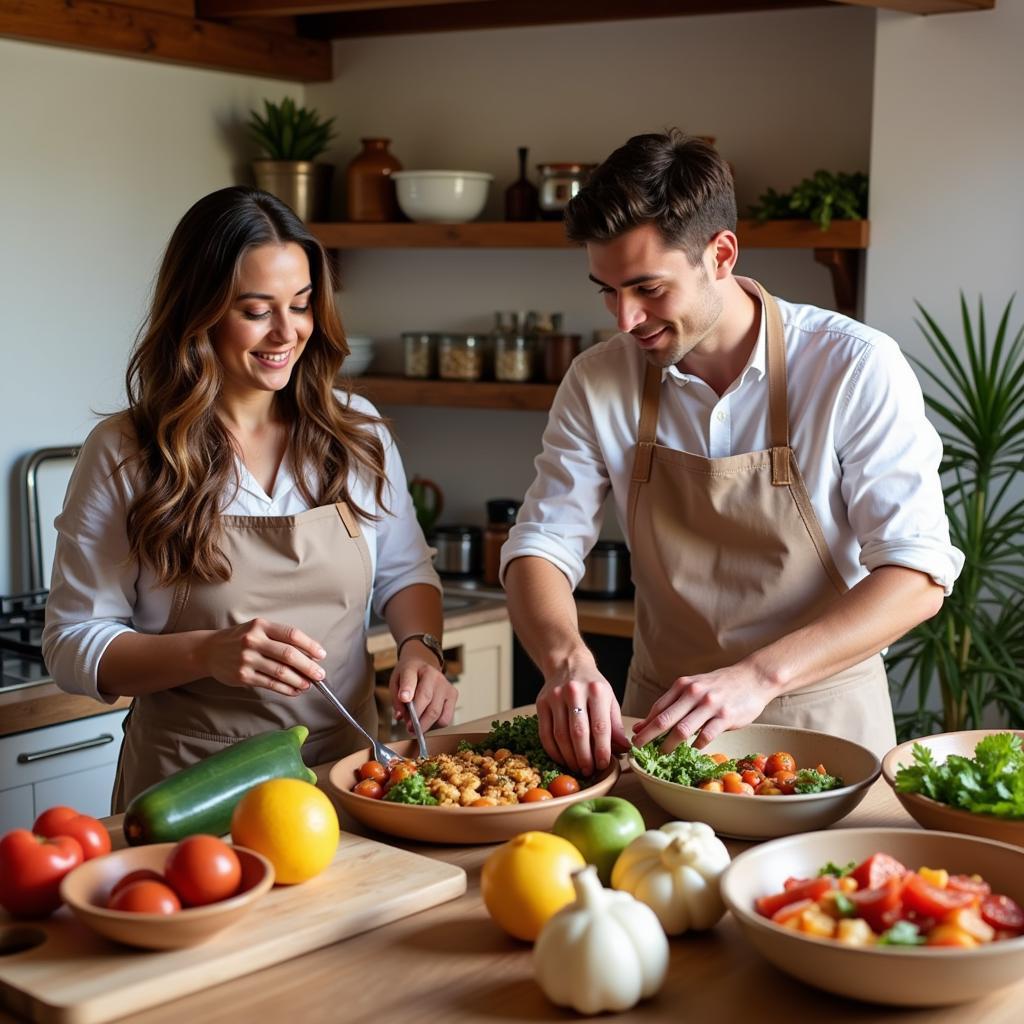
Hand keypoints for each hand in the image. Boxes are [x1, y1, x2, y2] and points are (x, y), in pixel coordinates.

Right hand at [199, 618, 325, 696]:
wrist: (209, 650)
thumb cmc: (241, 639)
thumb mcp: (258, 630)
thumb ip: (280, 638)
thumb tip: (309, 655)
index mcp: (261, 626)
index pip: (292, 635)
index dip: (310, 645)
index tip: (321, 655)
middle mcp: (253, 641)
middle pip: (288, 655)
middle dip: (308, 666)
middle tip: (320, 674)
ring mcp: (247, 659)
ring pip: (281, 672)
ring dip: (299, 680)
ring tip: (309, 685)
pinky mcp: (243, 676)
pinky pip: (270, 684)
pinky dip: (286, 689)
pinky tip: (295, 690)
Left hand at [389, 652, 457, 731]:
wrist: (423, 666)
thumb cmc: (409, 677)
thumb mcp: (395, 682)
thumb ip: (397, 699)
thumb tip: (402, 717)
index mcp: (414, 668)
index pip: (410, 679)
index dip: (407, 689)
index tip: (404, 698)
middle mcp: (433, 675)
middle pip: (426, 700)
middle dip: (416, 719)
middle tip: (409, 728)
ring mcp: (445, 685)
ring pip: (438, 713)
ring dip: (426, 725)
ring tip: (418, 726)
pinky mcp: (453, 694)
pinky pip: (446, 718)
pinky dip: (436, 725)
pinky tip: (428, 722)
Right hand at [536, 656, 629, 776]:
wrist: (567, 663)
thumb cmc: (592, 685)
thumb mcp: (609, 699)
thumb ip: (615, 724)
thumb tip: (624, 749)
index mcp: (596, 690)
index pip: (600, 726)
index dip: (601, 749)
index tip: (603, 764)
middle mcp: (574, 691)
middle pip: (578, 733)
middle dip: (584, 757)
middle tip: (588, 771)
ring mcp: (555, 697)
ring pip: (560, 735)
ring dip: (569, 757)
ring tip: (577, 768)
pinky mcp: (541, 703)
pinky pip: (545, 733)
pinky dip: (553, 751)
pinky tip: (562, 759)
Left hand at [630, 661, 780, 752]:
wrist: (752, 677)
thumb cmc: (719, 686)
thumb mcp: (693, 688)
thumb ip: (673, 704)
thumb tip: (645, 724)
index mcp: (683, 685)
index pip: (657, 708)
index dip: (644, 725)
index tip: (634, 738)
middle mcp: (694, 693)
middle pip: (665, 719)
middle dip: (648, 736)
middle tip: (638, 749)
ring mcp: (710, 705)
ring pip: (683, 729)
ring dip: (669, 745)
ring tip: (661, 754)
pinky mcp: (726, 716)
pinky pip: (706, 735)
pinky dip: (697, 745)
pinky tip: (693, 750)